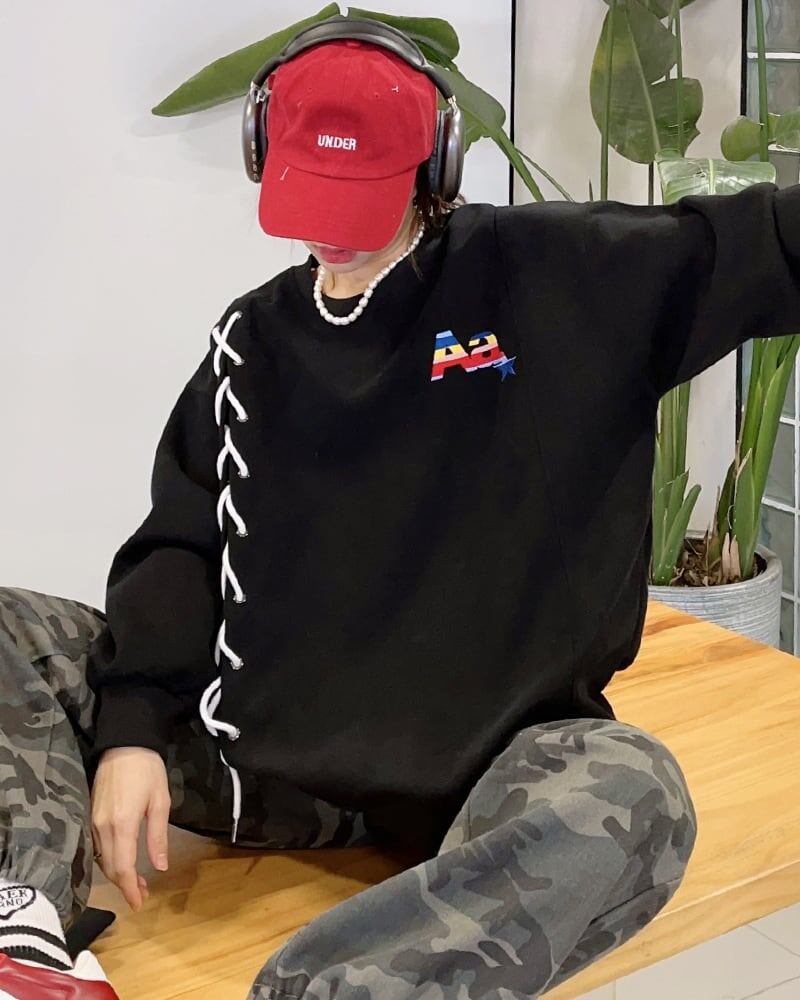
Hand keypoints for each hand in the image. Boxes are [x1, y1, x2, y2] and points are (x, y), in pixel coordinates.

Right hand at [90, 747, 170, 911]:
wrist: (123, 743)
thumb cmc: (148, 770)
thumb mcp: (161, 801)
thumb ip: (158, 836)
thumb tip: (160, 867)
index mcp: (123, 824)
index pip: (122, 867)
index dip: (130, 889)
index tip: (139, 904)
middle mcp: (103, 827)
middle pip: (110, 868)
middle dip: (125, 885)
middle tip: (142, 895)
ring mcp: (93, 821)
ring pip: (102, 859)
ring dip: (117, 874)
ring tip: (136, 881)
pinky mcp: (90, 815)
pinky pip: (97, 847)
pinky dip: (109, 860)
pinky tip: (123, 861)